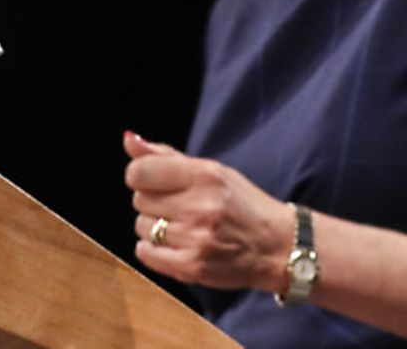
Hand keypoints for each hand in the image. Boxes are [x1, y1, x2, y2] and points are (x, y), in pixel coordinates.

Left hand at [123, 131, 295, 291]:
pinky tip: (174, 244)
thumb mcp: (211, 171)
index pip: (140, 172)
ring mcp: (196, 239)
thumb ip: (165, 156)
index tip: (151, 181)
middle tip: (178, 206)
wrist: (278, 248)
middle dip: (153, 201)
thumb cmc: (241, 204)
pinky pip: (145, 253)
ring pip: (142, 226)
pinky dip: (152, 249)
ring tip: (183, 227)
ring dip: (155, 226)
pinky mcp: (193, 267)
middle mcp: (200, 207)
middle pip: (139, 199)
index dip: (139, 176)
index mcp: (205, 176)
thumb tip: (128, 139)